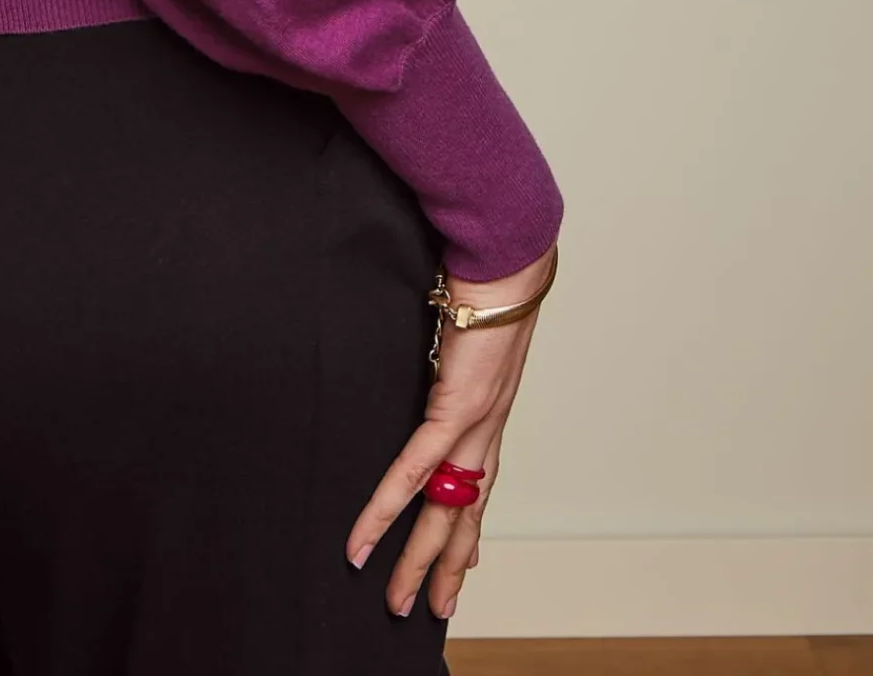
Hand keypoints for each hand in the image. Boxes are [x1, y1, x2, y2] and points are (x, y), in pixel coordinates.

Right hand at [344, 242, 556, 621]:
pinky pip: (414, 471)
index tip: (468, 564)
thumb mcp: (466, 332)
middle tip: (429, 609)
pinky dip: (387, 507)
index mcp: (488, 414)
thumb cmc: (486, 284)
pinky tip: (366, 535)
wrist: (506, 263)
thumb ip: (452, 354)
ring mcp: (475, 426)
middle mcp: (487, 431)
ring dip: (418, 560)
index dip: (470, 529)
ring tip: (398, 599)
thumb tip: (435, 350)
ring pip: (443, 511)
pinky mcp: (456, 411)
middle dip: (445, 567)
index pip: (479, 487)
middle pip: (463, 516)